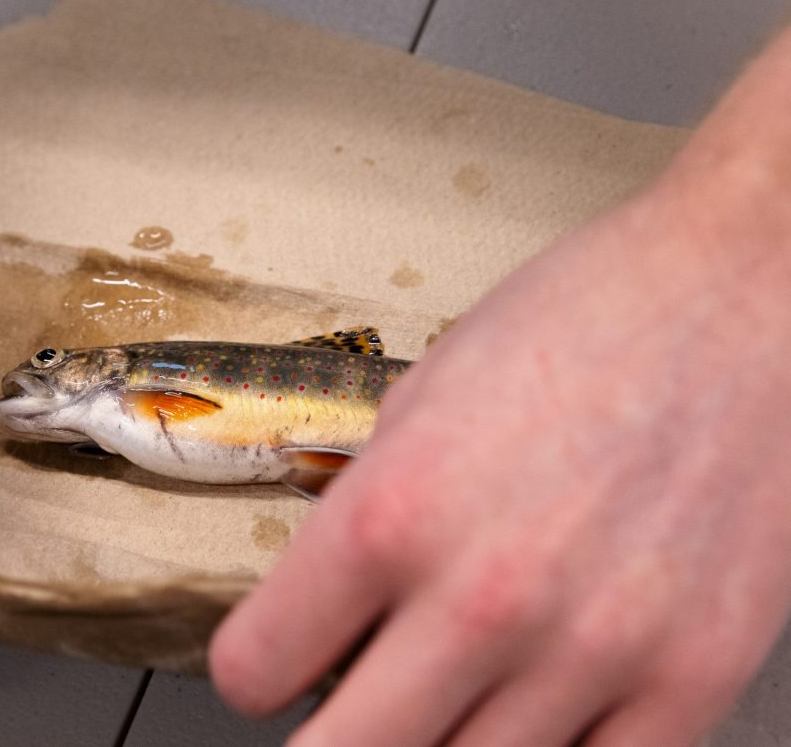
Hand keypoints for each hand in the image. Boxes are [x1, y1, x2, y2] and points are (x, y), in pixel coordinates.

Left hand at [210, 47, 790, 744]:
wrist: (745, 293)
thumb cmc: (584, 321)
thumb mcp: (422, 398)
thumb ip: (364, 518)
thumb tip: (330, 616)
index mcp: (393, 509)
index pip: (254, 667)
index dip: (253, 668)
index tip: (271, 663)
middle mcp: (483, 596)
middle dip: (326, 739)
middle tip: (340, 708)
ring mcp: (592, 651)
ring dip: (435, 744)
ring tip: (449, 689)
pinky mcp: (692, 678)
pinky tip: (536, 703)